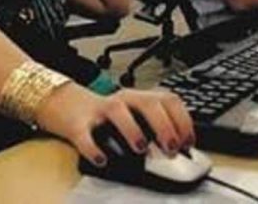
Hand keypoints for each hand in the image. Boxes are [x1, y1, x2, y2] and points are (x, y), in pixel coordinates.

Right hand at [37, 85, 194, 166]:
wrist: (68, 106)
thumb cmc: (107, 117)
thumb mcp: (135, 115)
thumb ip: (154, 126)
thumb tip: (179, 149)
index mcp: (140, 97)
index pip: (168, 100)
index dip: (183, 120)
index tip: (188, 142)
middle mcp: (123, 100)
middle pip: (147, 103)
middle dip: (164, 125)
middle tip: (171, 148)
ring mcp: (100, 110)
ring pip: (118, 111)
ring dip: (133, 130)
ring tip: (141, 148)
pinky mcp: (78, 124)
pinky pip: (85, 135)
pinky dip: (94, 148)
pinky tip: (102, 160)